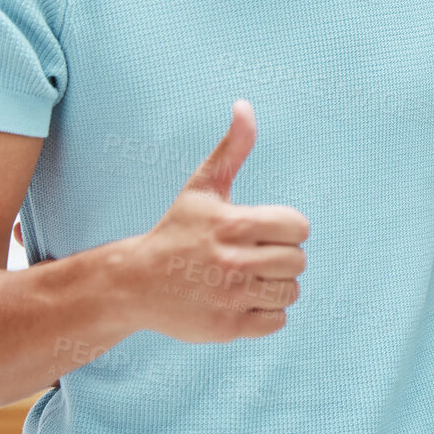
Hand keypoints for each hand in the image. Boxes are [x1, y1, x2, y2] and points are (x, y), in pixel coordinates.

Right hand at [121, 101, 308, 342]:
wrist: (134, 284)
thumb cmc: (176, 231)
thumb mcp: (203, 187)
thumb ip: (232, 148)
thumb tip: (244, 105)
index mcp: (235, 224)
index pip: (299, 228)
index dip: (286, 229)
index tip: (263, 231)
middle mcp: (234, 262)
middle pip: (298, 262)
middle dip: (281, 258)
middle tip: (252, 256)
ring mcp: (230, 297)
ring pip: (290, 293)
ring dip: (275, 287)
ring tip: (247, 279)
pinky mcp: (226, 328)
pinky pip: (277, 322)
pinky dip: (266, 314)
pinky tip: (242, 301)